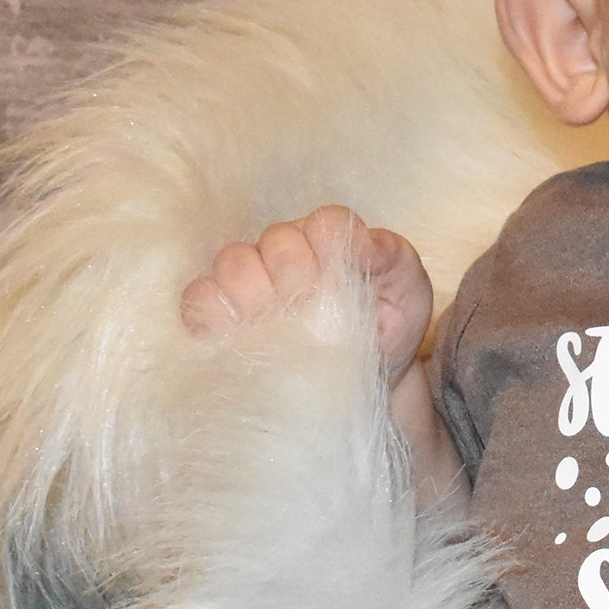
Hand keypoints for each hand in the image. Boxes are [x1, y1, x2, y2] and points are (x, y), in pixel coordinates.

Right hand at [179, 205, 432, 385]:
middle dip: (300, 279)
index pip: (326, 223)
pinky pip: (200, 298)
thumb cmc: (383, 334)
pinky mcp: (215, 311)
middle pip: (276, 240)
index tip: (347, 288)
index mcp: (330, 239)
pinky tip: (247, 336)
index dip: (334, 253)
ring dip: (259, 297)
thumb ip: (395, 259)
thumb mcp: (408, 297)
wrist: (360, 384)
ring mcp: (246, 278)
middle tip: (315, 316)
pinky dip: (219, 315)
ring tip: (282, 330)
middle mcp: (284, 250)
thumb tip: (364, 243)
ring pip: (234, 263)